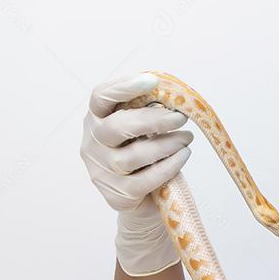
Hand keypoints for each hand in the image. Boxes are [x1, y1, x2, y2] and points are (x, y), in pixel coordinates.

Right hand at [79, 71, 194, 275]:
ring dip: (167, 144)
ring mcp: (102, 171)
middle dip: (154, 120)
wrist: (142, 198)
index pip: (101, 97)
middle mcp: (92, 144)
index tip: (152, 81)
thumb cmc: (143, 153)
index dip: (124, 87)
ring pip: (135, 155)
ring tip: (186, 139)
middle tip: (181, 118)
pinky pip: (146, 179)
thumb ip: (146, 110)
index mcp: (96, 119)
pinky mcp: (118, 195)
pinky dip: (169, 166)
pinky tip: (182, 156)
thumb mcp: (140, 129)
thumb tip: (173, 94)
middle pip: (117, 127)